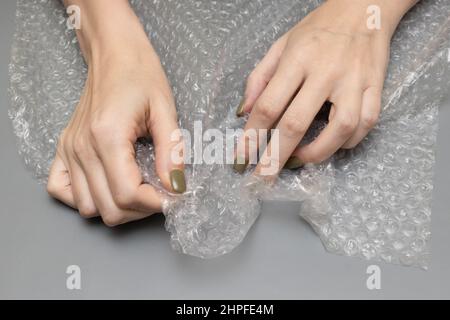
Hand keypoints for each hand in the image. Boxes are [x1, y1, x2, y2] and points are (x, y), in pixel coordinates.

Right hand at [47, 1, 184, 225]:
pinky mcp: (63, 149)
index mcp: (108, 136)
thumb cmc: (140, 75)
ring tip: (138, 188)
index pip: (128, 194)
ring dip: (118, 207)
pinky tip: (105, 186)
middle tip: (160, 192)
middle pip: (109, 208)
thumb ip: (171, 152)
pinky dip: (85, 198)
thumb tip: (176, 187)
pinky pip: (62, 191)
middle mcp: (82, 148)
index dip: (156, 203)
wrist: (114, 54)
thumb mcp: (165, 111)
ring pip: (88, 207)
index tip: (173, 196)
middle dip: (141, 209)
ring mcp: (69, 150)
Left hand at [235, 0, 417, 175]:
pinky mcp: (376, 87)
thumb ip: (259, 78)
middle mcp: (326, 72)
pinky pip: (366, 124)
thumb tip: (244, 112)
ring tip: (298, 161)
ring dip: (316, 153)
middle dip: (275, 157)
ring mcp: (354, 81)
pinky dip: (349, 142)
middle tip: (263, 178)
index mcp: (298, 59)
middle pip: (296, 123)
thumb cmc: (318, 28)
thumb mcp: (281, 44)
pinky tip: (332, 145)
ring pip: (339, 129)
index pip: (269, 105)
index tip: (242, 158)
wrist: (365, 8)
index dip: (252, 136)